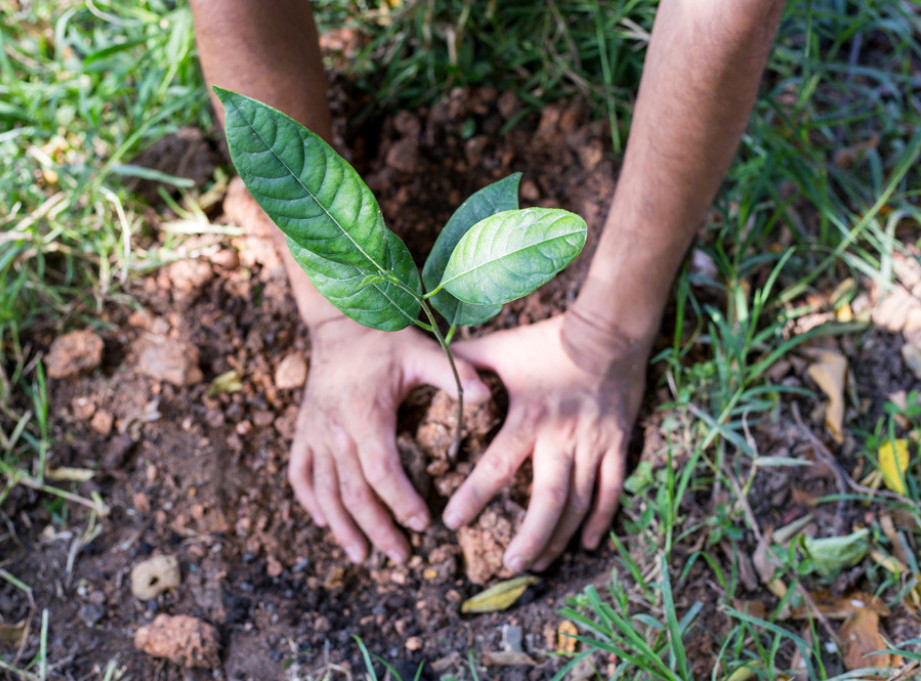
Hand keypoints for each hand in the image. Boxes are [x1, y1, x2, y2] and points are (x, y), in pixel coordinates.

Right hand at [288, 316, 489, 563]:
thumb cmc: (386, 341)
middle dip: (376, 530)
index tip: (423, 525)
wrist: (340, 322)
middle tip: (401, 556)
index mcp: (365, 415)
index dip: (400, 502)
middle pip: (352, 493)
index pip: (381, 471)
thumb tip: (489, 397)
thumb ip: (456, 375)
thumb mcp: (424, 352)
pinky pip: (299, 475)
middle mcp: (333, 430)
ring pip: (324, 492)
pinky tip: (325, 522)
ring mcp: (314, 433)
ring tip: (362, 557)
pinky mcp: (303, 432)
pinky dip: (310, 502)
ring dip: (341, 528)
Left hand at [443, 314, 647, 571]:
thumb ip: (465, 361)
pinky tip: (587, 543)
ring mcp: (595, 444)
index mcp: (529, 417)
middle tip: (508, 565)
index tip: (451, 524)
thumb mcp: (502, 348)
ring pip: (580, 503)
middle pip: (549, 499)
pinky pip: (612, 490)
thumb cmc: (548, 342)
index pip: (498, 466)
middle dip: (530, 537)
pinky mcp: (618, 445)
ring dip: (559, 537)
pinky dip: (601, 519)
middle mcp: (563, 437)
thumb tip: (429, 364)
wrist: (609, 331)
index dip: (474, 497)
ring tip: (539, 564)